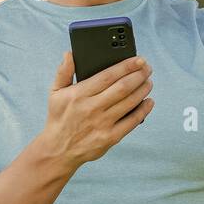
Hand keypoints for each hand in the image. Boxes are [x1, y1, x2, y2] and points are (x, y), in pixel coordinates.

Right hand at [35, 52, 153, 173]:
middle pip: (123, 87)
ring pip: (130, 102)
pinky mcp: (110, 137)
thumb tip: (70, 54)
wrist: (58, 150)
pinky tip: (149, 102)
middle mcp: (92, 108)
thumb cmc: (60, 117)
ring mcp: (102, 124)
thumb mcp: (55, 93)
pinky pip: (132, 121)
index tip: (139, 59)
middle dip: (139, 75)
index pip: (108, 76)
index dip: (126, 66)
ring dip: (143, 90)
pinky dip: (143, 110)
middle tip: (147, 68)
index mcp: (79, 94)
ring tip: (148, 81)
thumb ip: (63, 72)